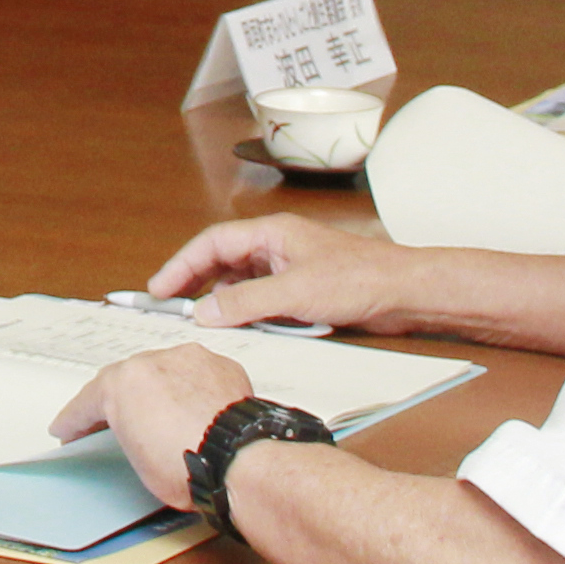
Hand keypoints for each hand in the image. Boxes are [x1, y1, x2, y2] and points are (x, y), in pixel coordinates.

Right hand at [52, 342, 257, 510]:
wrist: (238, 461)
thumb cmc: (189, 464)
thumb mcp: (136, 462)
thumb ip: (126, 438)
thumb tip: (136, 439)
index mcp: (121, 384)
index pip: (86, 402)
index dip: (74, 420)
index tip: (69, 428)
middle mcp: (154, 362)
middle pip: (124, 380)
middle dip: (117, 401)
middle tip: (112, 423)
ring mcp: (189, 360)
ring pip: (163, 372)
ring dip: (158, 391)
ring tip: (162, 418)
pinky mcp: (219, 366)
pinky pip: (196, 375)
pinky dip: (191, 390)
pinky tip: (194, 411)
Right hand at [144, 213, 413, 332]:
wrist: (404, 293)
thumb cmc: (361, 277)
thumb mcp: (295, 292)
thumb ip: (246, 301)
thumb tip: (206, 311)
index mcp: (272, 234)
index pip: (212, 243)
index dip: (182, 264)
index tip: (160, 289)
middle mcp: (277, 248)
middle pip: (222, 262)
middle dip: (196, 284)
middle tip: (171, 309)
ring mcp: (289, 270)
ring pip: (241, 284)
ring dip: (223, 303)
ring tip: (203, 324)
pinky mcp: (302, 292)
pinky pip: (262, 301)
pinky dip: (247, 314)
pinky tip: (242, 329)